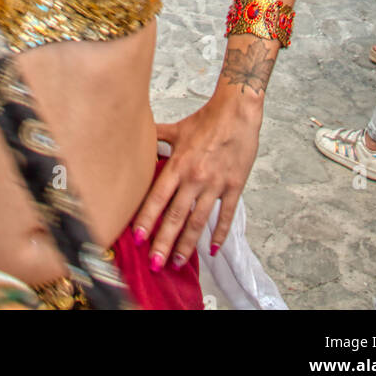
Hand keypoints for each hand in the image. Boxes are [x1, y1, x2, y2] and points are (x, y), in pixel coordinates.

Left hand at [131, 96, 261, 270]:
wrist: (237, 112)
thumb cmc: (207, 119)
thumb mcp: (177, 129)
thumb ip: (157, 139)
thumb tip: (138, 141)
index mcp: (178, 164)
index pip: (157, 198)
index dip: (146, 220)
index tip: (138, 239)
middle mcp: (195, 178)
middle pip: (175, 216)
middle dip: (163, 242)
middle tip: (155, 263)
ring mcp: (215, 184)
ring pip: (199, 221)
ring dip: (187, 244)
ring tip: (177, 262)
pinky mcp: (234, 186)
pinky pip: (226, 215)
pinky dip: (220, 234)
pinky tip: (213, 249)